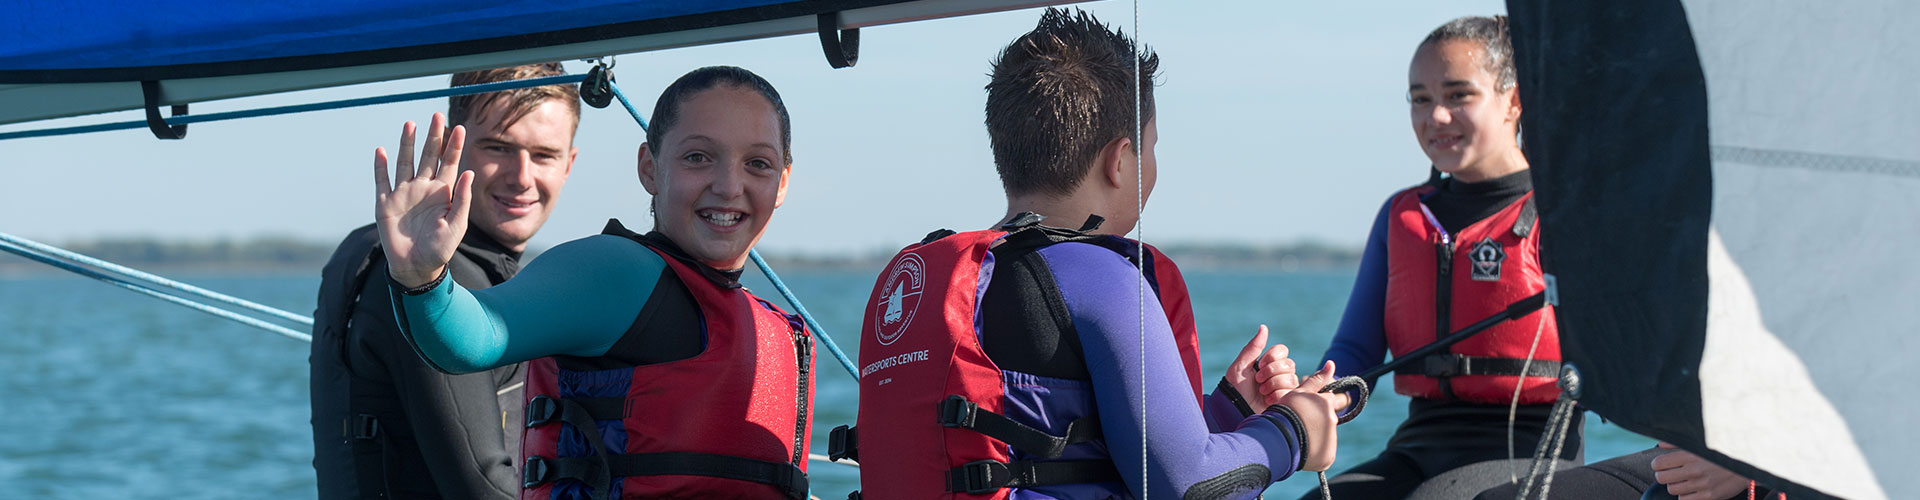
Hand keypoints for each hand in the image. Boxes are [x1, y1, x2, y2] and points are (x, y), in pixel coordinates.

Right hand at [374, 113, 470, 287]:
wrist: (416, 268)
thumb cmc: (440, 249)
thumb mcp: (456, 225)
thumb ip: (462, 199)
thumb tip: (468, 172)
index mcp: (442, 193)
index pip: (449, 163)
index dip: (453, 146)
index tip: (459, 127)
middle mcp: (423, 189)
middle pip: (428, 157)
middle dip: (432, 137)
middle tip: (435, 116)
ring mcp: (403, 194)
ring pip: (405, 163)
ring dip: (406, 144)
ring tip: (410, 124)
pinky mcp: (385, 204)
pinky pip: (382, 182)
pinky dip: (381, 167)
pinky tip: (382, 151)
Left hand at [1224, 325, 1298, 407]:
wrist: (1234, 410)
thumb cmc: (1235, 388)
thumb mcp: (1240, 366)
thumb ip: (1253, 347)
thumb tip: (1263, 327)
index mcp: (1268, 362)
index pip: (1282, 350)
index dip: (1273, 356)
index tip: (1259, 364)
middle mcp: (1279, 373)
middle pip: (1289, 364)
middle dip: (1271, 372)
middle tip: (1258, 381)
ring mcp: (1284, 387)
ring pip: (1291, 378)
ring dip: (1272, 385)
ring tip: (1261, 392)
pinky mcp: (1287, 400)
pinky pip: (1290, 392)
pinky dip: (1275, 396)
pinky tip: (1266, 400)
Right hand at [1278, 360, 1343, 470]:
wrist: (1278, 438)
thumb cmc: (1286, 411)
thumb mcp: (1300, 392)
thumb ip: (1317, 379)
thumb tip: (1332, 363)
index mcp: (1326, 404)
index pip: (1327, 401)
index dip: (1315, 404)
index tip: (1304, 409)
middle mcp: (1332, 420)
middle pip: (1325, 419)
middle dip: (1315, 420)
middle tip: (1297, 423)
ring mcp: (1331, 439)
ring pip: (1323, 435)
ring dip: (1314, 435)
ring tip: (1296, 436)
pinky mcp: (1328, 456)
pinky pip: (1322, 452)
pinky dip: (1315, 450)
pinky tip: (1302, 448)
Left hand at [1651, 442, 1750, 499]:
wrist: (1747, 464)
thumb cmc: (1723, 451)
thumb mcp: (1701, 442)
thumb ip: (1678, 443)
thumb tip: (1661, 444)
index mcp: (1690, 455)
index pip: (1659, 464)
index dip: (1657, 464)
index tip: (1660, 464)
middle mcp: (1694, 471)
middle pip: (1662, 478)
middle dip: (1663, 475)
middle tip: (1669, 473)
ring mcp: (1701, 485)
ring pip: (1672, 490)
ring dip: (1674, 485)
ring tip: (1682, 480)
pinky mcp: (1708, 496)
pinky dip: (1685, 495)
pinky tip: (1691, 488)